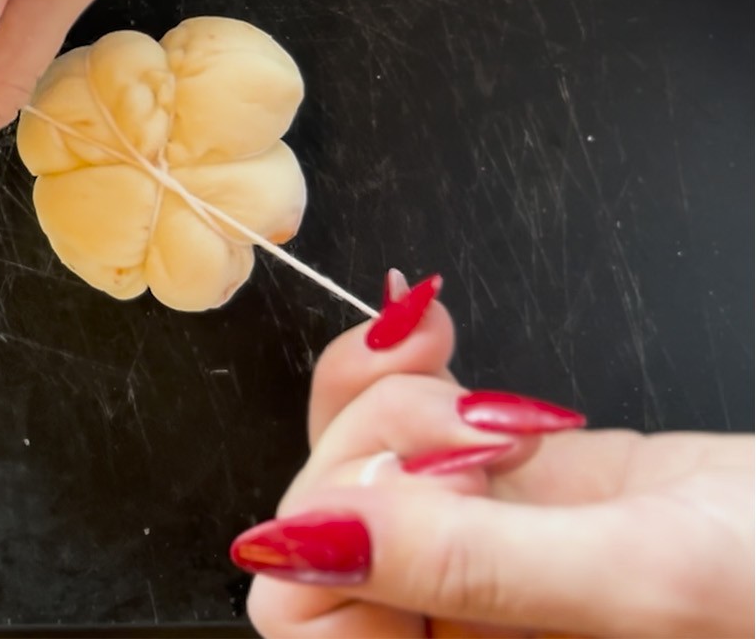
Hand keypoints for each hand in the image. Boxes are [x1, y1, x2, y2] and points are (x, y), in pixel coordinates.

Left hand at [241, 272, 755, 637]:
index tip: (426, 491)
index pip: (303, 625)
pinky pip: (391, 420)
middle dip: (380, 449)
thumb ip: (465, 566)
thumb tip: (299, 541)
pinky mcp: (493, 483)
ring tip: (505, 405)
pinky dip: (399, 366)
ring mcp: (465, 551)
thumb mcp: (645, 586)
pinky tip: (436, 336)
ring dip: (395, 398)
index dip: (338, 544)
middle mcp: (448, 630)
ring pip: (344, 461)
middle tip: (493, 432)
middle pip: (312, 528)